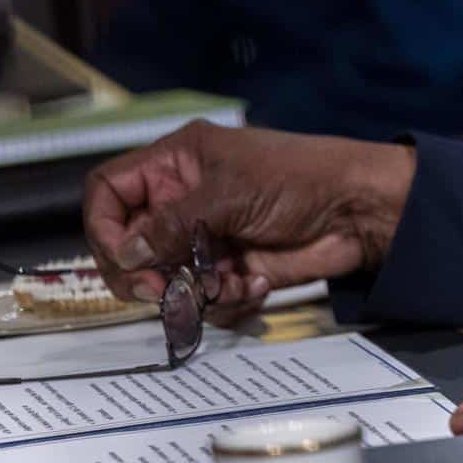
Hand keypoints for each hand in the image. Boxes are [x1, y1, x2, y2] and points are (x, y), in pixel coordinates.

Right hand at [82, 121, 414, 318]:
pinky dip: (223, 299)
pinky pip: (202, 298)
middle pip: (128, 245)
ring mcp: (206, 238)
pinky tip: (253, 284)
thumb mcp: (229, 192)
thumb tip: (125, 253)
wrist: (359, 211)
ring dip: (189, 290)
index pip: (110, 192)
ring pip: (164, 279)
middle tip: (161, 290)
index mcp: (177, 163)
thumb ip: (171, 223)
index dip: (103, 227)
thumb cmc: (297, 178)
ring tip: (226, 281)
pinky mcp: (230, 269)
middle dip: (142, 273)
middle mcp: (183, 200)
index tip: (123, 259)